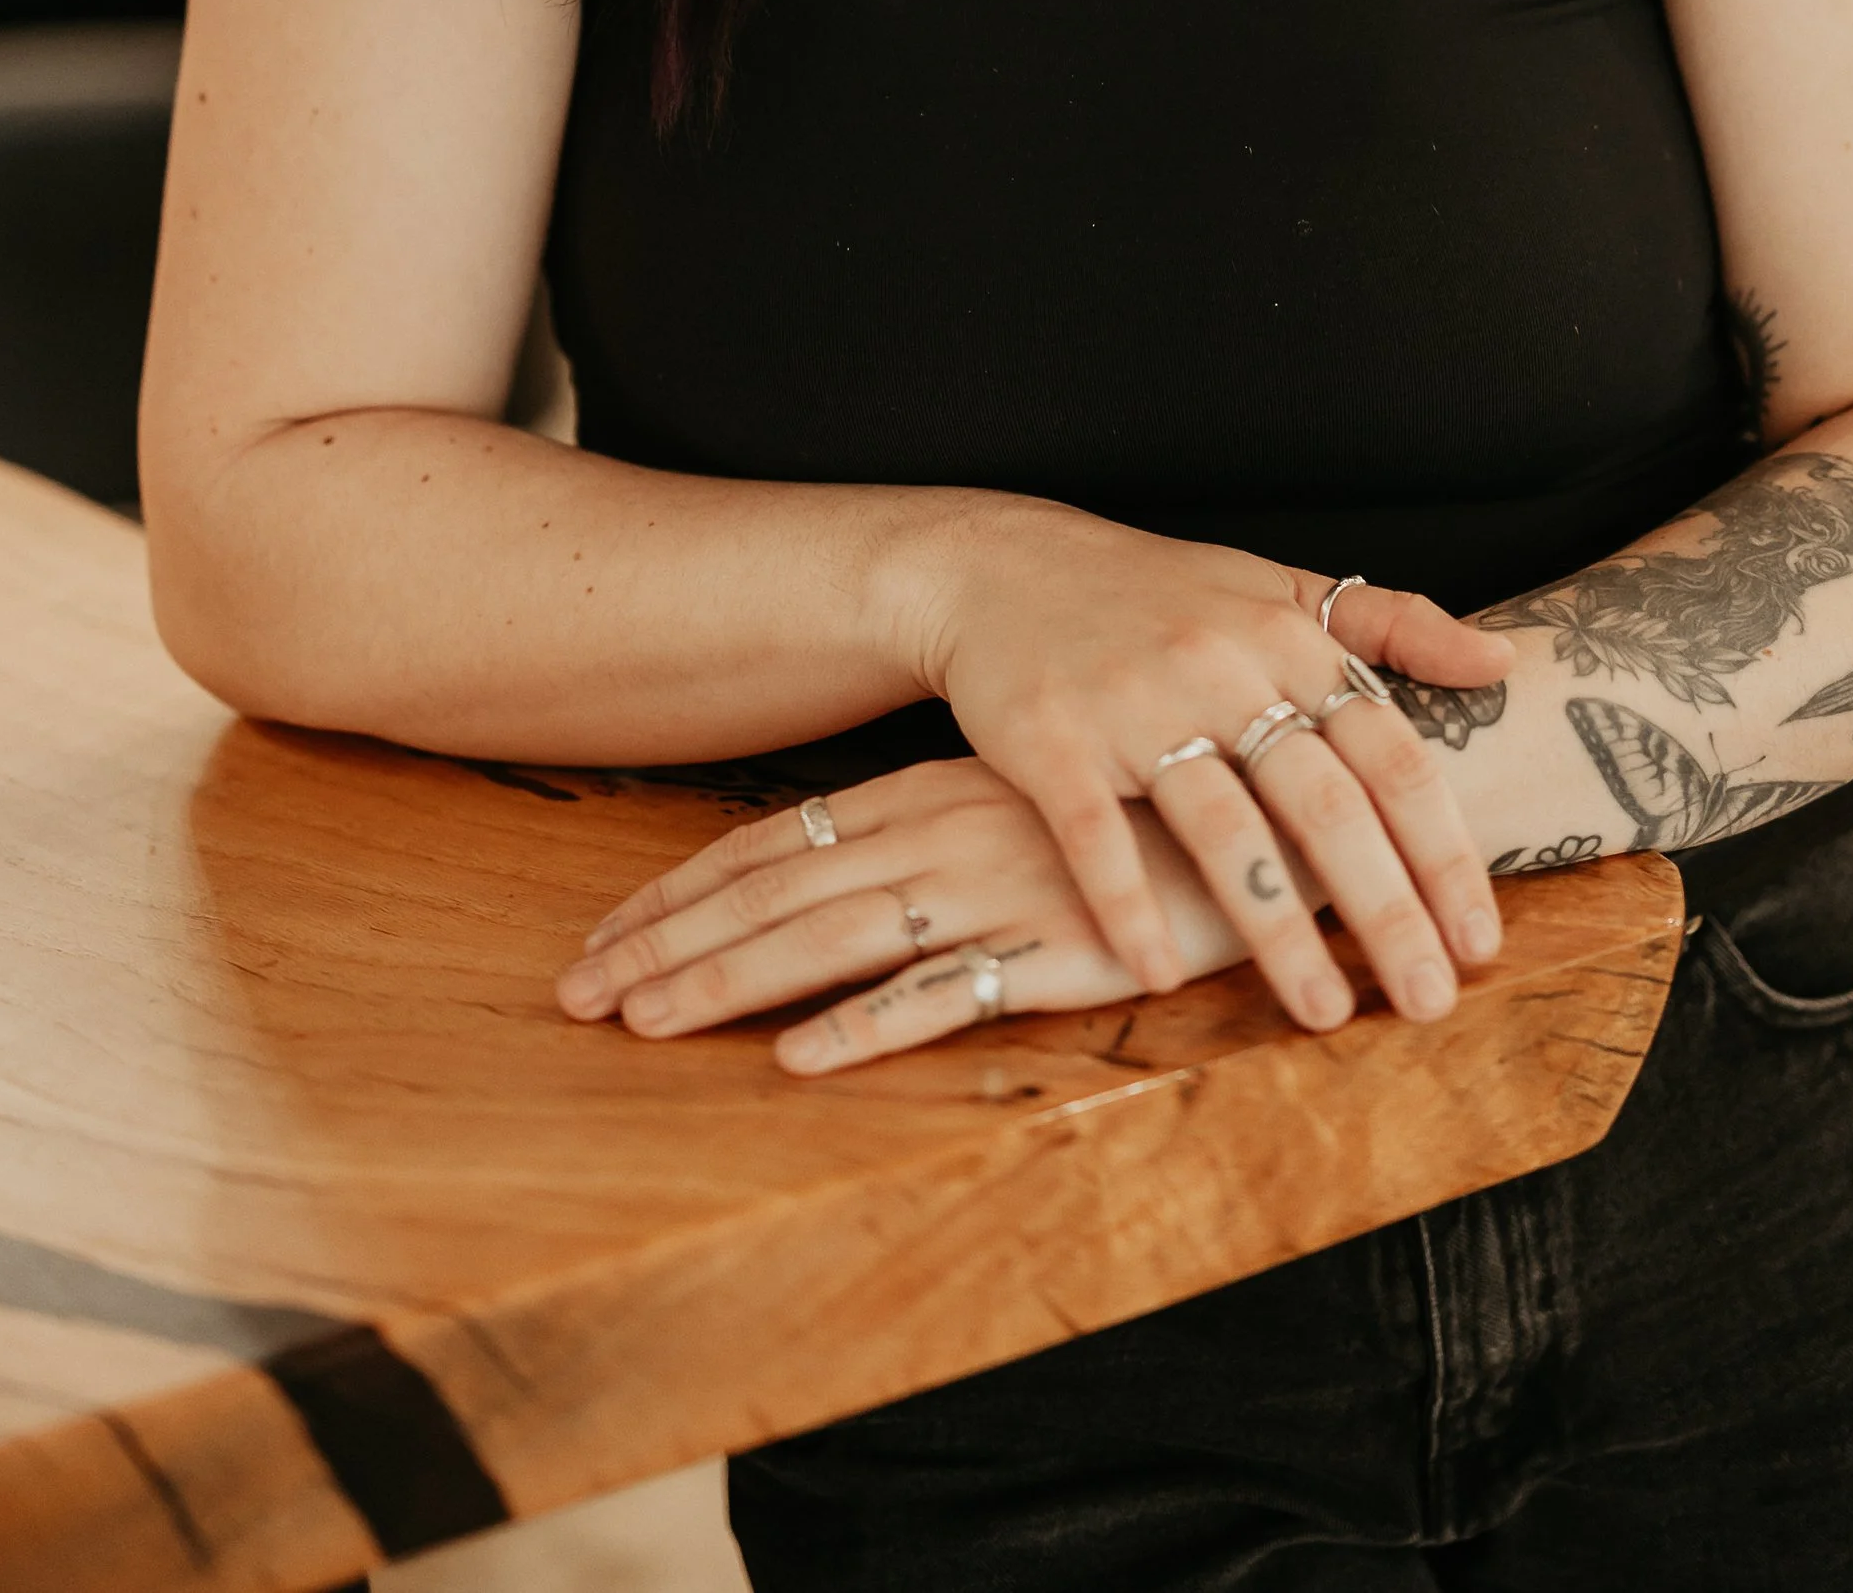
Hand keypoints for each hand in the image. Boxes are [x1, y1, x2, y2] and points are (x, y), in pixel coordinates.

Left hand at [556, 756, 1242, 1071]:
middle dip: (664, 942)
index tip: (602, 934)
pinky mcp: (1054, 948)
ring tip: (640, 1021)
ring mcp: (993, 889)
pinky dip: (865, 1025)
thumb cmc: (1147, 808)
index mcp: (929, 795)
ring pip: (830, 939)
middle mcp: (941, 835)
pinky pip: (943, 994)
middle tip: (573, 995)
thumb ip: (943, 831)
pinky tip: (799, 1058)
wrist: (1279, 800)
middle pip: (772, 892)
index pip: (772, 845)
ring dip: (727, 983)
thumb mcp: (1025, 803)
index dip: (679, 892)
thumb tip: (855, 871)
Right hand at [905, 505, 1506, 1027]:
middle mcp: (1222, 665)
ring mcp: (1134, 702)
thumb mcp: (1279, 588)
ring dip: (1279, 931)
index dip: (1444, 851)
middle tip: (1429, 1002)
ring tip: (1325, 1013)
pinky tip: (1163, 976)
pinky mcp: (1050, 738)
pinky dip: (1130, 907)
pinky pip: (1098, 835)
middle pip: (1325, 804)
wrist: (1002, 564)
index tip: (1481, 940)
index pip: (1392, 755)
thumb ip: (1393, 624)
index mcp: (1289, 637)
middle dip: (1385, 911)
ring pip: (1224, 828)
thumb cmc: (1159, 593)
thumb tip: (1504, 663)